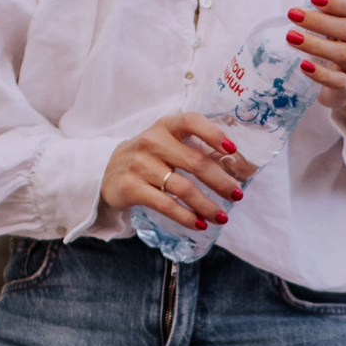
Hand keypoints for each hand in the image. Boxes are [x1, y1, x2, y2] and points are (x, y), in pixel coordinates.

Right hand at [100, 114, 248, 233]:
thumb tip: (234, 165)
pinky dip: (187, 217)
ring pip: (183, 188)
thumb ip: (193, 147)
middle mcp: (152, 141)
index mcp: (165, 126)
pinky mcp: (131, 187)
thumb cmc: (150, 157)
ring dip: (207, 206)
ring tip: (222, 217)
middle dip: (221, 182)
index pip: (191, 121)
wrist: (108, 171)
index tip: (232, 150)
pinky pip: (166, 205)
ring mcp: (140, 164)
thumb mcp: (166, 142)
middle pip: (195, 162)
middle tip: (237, 195)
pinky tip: (199, 224)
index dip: (213, 134)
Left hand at [290, 0, 345, 139]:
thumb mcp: (336, 25)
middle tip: (292, 14)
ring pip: (343, 54)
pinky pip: (338, 82)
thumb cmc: (337, 47)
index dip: (338, 2)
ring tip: (291, 38)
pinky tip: (303, 66)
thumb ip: (333, 3)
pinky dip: (320, 74)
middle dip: (320, 21)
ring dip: (316, 44)